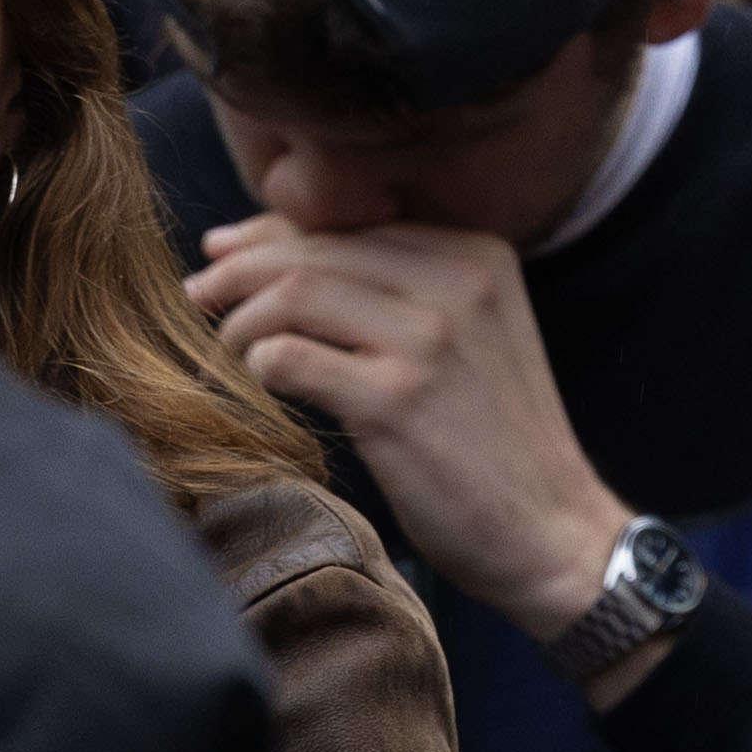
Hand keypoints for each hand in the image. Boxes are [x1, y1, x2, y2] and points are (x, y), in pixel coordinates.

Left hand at [190, 216, 636, 661]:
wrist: (553, 531)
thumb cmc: (496, 440)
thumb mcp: (474, 335)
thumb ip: (405, 289)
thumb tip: (282, 250)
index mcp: (476, 253)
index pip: (349, 220)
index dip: (273, 231)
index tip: (226, 252)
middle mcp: (457, 280)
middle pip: (313, 249)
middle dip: (239, 267)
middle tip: (197, 293)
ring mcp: (428, 339)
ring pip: (294, 293)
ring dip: (239, 318)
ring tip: (223, 346)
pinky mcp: (396, 401)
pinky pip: (291, 357)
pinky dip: (257, 364)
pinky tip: (255, 383)